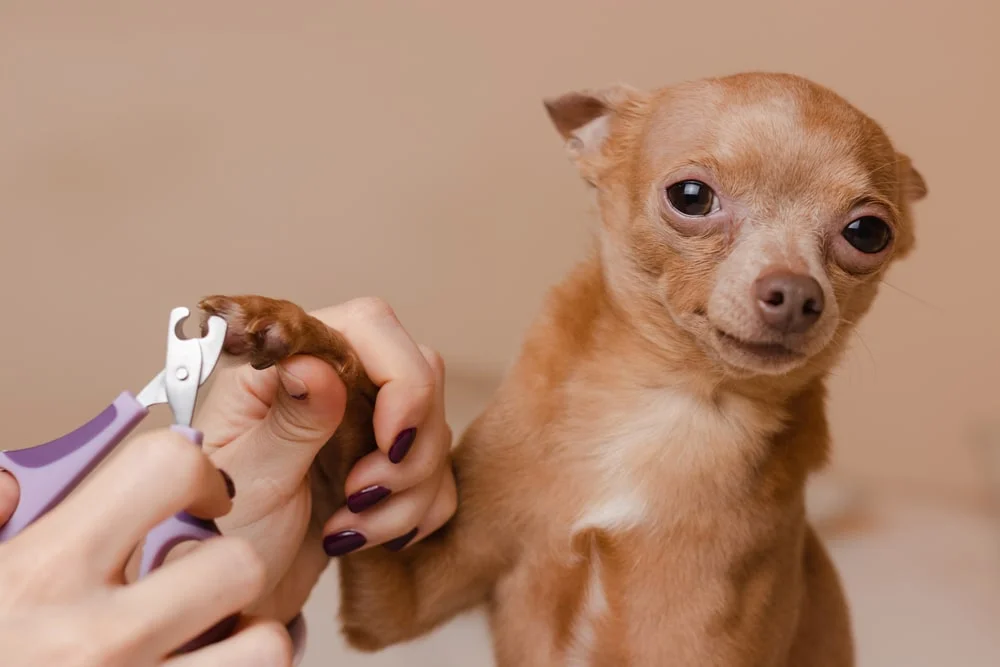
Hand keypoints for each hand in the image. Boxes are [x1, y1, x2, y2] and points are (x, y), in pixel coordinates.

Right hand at [0, 429, 291, 666]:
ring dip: (243, 639)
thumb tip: (16, 487)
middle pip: (239, 565)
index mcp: (42, 576)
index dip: (192, 469)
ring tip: (202, 638)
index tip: (190, 491)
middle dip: (225, 562)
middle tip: (194, 575)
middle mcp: (100, 641)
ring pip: (263, 648)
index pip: (164, 469)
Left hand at [195, 298, 455, 622]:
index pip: (369, 325)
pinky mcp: (385, 465)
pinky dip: (413, 515)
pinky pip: (438, 478)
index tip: (390, 442)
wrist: (229, 602)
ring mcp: (361, 423)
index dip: (399, 378)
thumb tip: (318, 364)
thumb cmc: (215, 537)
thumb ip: (290, 421)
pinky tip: (361, 539)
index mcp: (283, 364)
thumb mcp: (247, 481)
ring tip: (347, 530)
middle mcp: (329, 381)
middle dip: (407, 446)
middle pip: (418, 372)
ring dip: (407, 492)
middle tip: (359, 495)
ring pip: (434, 430)